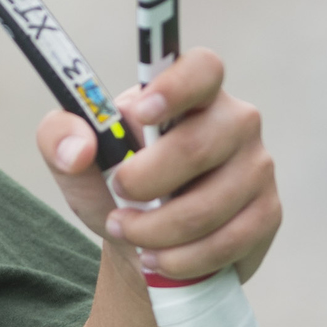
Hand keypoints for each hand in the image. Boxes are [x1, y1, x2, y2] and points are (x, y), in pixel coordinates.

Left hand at [34, 47, 280, 282]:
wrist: (147, 245)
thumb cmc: (118, 190)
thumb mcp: (77, 163)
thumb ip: (59, 139)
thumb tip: (77, 149)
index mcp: (190, 93)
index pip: (202, 68)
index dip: (176, 87)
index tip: (142, 115)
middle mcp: (234, 120)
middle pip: (197, 146)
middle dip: (144, 183)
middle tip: (117, 201)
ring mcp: (257, 166)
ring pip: (208, 205)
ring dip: (155, 231)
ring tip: (129, 234)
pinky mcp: (267, 212)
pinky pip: (227, 242)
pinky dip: (182, 258)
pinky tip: (159, 257)